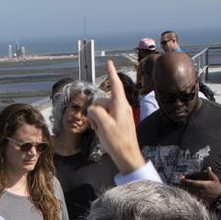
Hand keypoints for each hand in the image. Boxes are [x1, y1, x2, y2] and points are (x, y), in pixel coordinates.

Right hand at [90, 60, 144, 174]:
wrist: (127, 156)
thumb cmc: (118, 141)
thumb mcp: (103, 125)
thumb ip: (95, 111)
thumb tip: (93, 109)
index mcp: (120, 105)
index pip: (115, 85)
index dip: (111, 73)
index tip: (109, 63)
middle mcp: (121, 108)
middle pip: (102, 100)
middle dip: (96, 111)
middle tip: (98, 125)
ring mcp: (120, 115)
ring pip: (102, 110)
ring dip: (97, 120)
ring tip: (102, 131)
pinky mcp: (118, 122)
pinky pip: (105, 118)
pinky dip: (101, 124)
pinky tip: (103, 133)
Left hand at [178, 166, 220, 203]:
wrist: (219, 197)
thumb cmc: (217, 187)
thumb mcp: (215, 179)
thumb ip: (210, 173)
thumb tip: (208, 167)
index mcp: (204, 185)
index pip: (193, 183)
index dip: (186, 181)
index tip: (181, 178)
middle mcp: (200, 190)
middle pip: (189, 187)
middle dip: (184, 183)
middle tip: (179, 180)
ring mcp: (200, 195)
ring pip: (190, 191)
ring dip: (184, 187)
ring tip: (180, 184)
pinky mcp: (199, 198)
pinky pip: (192, 195)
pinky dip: (187, 192)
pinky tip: (184, 189)